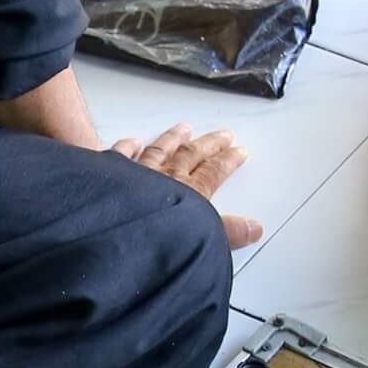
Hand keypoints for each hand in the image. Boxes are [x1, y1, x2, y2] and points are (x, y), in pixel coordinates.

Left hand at [112, 123, 261, 250]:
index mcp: (189, 192)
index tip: (239, 151)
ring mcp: (138, 173)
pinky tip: (133, 140)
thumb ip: (228, 233)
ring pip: (160, 149)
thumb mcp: (201, 239)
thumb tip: (254, 228)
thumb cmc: (154, 239)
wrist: (116, 234)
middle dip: (210, 144)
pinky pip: (122, 155)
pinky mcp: (112, 175)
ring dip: (174, 138)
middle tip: (224, 134)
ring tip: (185, 127)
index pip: (214, 172)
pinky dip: (129, 147)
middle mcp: (165, 176)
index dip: (229, 161)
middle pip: (192, 154)